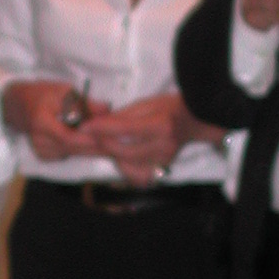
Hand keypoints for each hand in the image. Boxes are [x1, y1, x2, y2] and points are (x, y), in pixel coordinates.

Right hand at [0, 80, 110, 162]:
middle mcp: (39, 141)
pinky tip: (95, 144)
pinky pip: (68, 154)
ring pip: (73, 153)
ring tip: (114, 144)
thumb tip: (107, 110)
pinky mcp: (44, 156)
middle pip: (74, 148)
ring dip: (93, 149)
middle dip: (98, 146)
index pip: (68, 137)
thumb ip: (84, 103)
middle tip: (120, 143)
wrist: (17, 106)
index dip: (89, 139)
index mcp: (41, 122)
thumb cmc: (41, 94)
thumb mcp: (62, 90)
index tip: (110, 137)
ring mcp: (41, 151)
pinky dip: (82, 149)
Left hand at [81, 93, 213, 184]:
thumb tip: (97, 123)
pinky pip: (136, 174)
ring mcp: (164, 161)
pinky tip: (123, 156)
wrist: (194, 122)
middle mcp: (164, 146)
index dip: (101, 128)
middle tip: (93, 135)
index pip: (125, 129)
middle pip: (124, 151)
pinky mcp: (162, 170)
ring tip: (110, 143)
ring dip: (113, 155)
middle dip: (104, 143)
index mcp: (161, 125)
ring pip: (128, 165)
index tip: (85, 126)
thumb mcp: (146, 104)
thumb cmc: (169, 109)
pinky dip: (125, 166)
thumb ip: (122, 115)